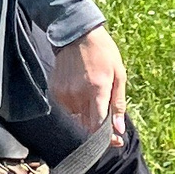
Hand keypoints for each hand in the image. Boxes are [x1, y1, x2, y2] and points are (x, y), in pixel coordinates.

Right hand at [46, 25, 128, 145]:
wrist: (77, 34)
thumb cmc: (103, 53)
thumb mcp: (119, 74)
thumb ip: (118, 103)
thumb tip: (119, 128)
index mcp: (97, 89)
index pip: (97, 126)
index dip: (106, 138)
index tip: (116, 140)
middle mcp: (78, 94)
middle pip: (87, 126)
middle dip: (99, 129)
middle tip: (109, 122)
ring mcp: (64, 93)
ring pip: (77, 119)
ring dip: (88, 117)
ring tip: (94, 99)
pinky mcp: (55, 91)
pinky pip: (67, 109)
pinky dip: (77, 108)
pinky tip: (82, 93)